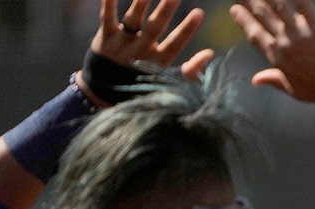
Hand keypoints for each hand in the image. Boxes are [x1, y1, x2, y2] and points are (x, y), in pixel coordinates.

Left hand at [79, 0, 212, 105]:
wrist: (103, 93)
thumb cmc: (143, 84)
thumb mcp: (168, 83)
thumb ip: (191, 71)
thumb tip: (210, 53)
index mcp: (157, 64)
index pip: (174, 45)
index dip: (186, 30)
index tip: (199, 13)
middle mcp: (139, 53)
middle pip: (154, 28)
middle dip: (165, 10)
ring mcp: (120, 45)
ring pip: (133, 21)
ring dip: (141, 4)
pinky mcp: (104, 38)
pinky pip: (106, 17)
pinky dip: (108, 3)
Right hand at [230, 0, 314, 104]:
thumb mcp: (293, 90)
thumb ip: (273, 80)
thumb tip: (255, 80)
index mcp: (278, 58)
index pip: (254, 34)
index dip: (243, 20)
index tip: (235, 9)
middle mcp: (285, 43)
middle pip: (263, 16)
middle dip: (251, 1)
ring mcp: (301, 34)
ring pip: (279, 6)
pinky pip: (304, 4)